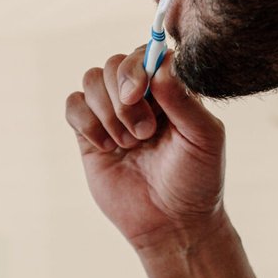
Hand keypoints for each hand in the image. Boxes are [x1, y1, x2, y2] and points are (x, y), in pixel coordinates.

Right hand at [64, 47, 227, 253]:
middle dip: (123, 97)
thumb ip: (184, 99)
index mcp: (170, 89)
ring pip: (91, 80)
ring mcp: (112, 114)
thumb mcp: (204, 138)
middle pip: (114, 63)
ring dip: (107, 112)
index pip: (147, 52)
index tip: (140, 93)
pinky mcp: (89, 134)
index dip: (138, 66)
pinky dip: (86, 122)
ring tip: (128, 144)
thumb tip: (162, 64)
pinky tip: (106, 148)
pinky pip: (73, 105)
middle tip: (143, 133)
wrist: (171, 224)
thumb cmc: (196, 181)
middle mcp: (141, 96)